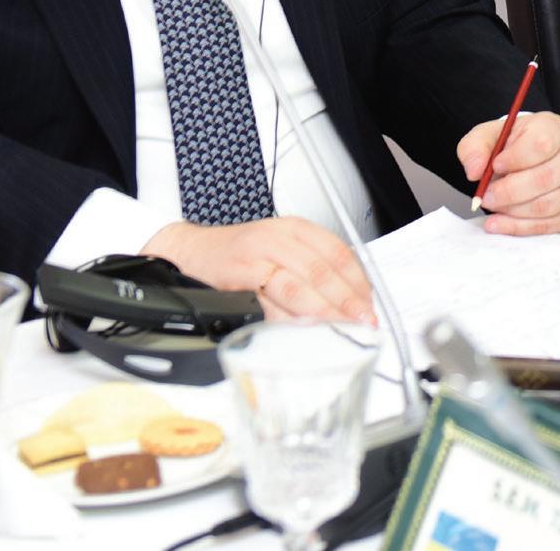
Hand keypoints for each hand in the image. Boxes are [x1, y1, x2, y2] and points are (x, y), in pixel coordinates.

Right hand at [145, 216, 373, 323]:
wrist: (189, 252)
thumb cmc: (238, 254)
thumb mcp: (280, 249)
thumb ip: (311, 270)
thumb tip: (347, 301)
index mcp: (295, 229)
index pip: (338, 252)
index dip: (358, 281)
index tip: (370, 304)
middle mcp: (277, 238)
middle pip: (321, 270)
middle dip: (346, 300)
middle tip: (362, 321)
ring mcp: (255, 256)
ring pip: (297, 285)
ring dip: (323, 311)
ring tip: (340, 328)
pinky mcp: (235, 277)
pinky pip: (266, 301)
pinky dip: (286, 318)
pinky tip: (301, 330)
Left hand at [458, 111, 559, 236]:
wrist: (526, 157)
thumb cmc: (510, 145)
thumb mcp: (487, 136)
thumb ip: (474, 148)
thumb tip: (474, 171)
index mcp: (554, 128)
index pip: (541, 144)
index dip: (516, 159)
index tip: (494, 166)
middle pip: (547, 178)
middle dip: (510, 192)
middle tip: (486, 196)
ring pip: (550, 204)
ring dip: (515, 212)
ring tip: (493, 207)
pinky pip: (553, 224)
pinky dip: (523, 227)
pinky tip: (500, 223)